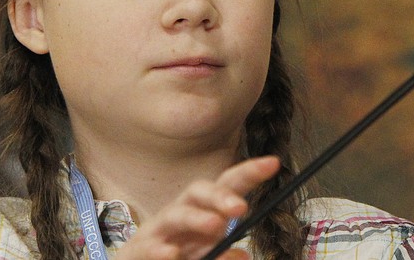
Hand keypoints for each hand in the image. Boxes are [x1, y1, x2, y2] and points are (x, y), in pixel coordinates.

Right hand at [114, 156, 279, 259]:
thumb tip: (242, 254)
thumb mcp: (206, 254)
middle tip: (241, 208)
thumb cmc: (178, 254)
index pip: (228, 185)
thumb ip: (222, 254)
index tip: (273, 163)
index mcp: (204, 209)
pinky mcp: (140, 249)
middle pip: (200, 191)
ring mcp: (159, 229)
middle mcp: (182, 211)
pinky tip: (172, 253)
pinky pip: (150, 247)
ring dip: (196, 218)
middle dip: (220, 195)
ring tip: (216, 226)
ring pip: (176, 214)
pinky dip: (160, 250)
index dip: (249, 172)